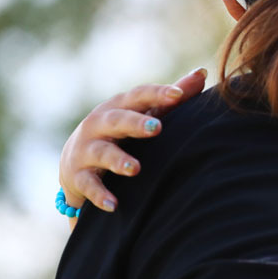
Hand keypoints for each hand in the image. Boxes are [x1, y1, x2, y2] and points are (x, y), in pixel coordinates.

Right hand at [59, 68, 206, 211]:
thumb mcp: (142, 113)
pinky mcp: (78, 176)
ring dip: (117, 160)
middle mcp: (99, 124)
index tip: (178, 94)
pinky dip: (100, 195)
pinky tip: (114, 205)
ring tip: (134, 169)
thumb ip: (171, 98)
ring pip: (101, 152)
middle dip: (135, 123)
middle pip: (117, 120)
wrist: (74, 162)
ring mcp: (86, 150)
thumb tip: (202, 73)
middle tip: (156, 128)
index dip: (157, 93)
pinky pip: (89, 185)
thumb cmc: (120, 132)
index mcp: (119, 106)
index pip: (138, 96)